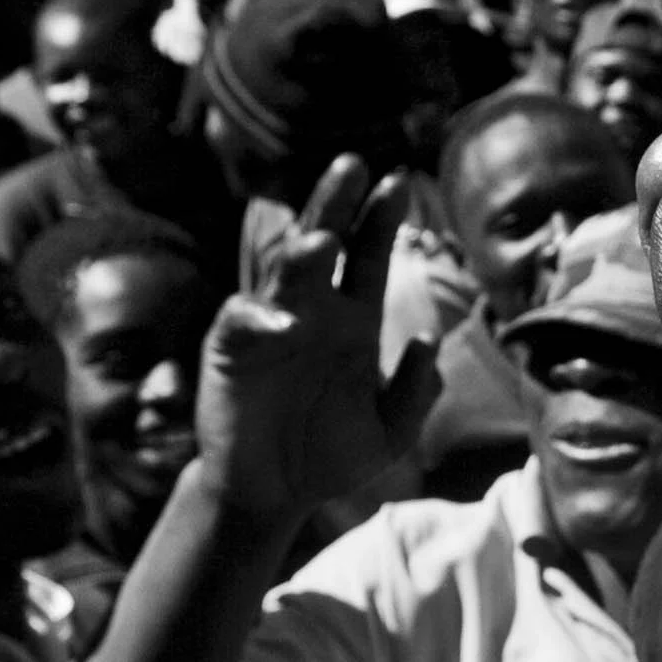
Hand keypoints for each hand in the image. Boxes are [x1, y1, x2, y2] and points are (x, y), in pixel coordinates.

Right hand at [191, 157, 437, 522]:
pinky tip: (284, 323)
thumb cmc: (329, 458)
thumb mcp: (390, 435)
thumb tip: (429, 341)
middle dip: (338, 205)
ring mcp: (271, 326)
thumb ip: (415, 394)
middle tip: (353, 166)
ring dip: (302, 255)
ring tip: (326, 241)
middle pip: (325, 244)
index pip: (368, 256)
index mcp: (354, 321)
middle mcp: (312, 311)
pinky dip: (261, 319)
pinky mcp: (232, 350)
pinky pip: (244, 322)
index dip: (381, 220)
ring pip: (284, 274)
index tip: (399, 183)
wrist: (274, 494)